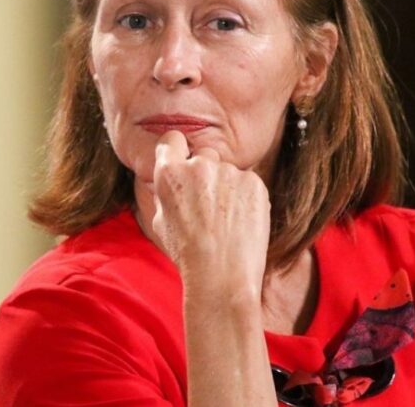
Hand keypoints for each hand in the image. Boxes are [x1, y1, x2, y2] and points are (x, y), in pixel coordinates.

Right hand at [150, 130, 270, 297]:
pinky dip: (246, 197)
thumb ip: (165, 193)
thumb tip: (168, 180)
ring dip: (227, 187)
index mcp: (169, 174)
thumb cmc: (188, 254)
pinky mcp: (253, 181)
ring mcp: (228, 171)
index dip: (177, 150)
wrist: (222, 275)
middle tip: (208, 205)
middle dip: (205, 173)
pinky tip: (241, 221)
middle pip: (203, 154)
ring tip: (226, 221)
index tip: (182, 160)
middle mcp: (198, 166)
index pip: (172, 140)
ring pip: (228, 171)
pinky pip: (248, 182)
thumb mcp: (161, 222)